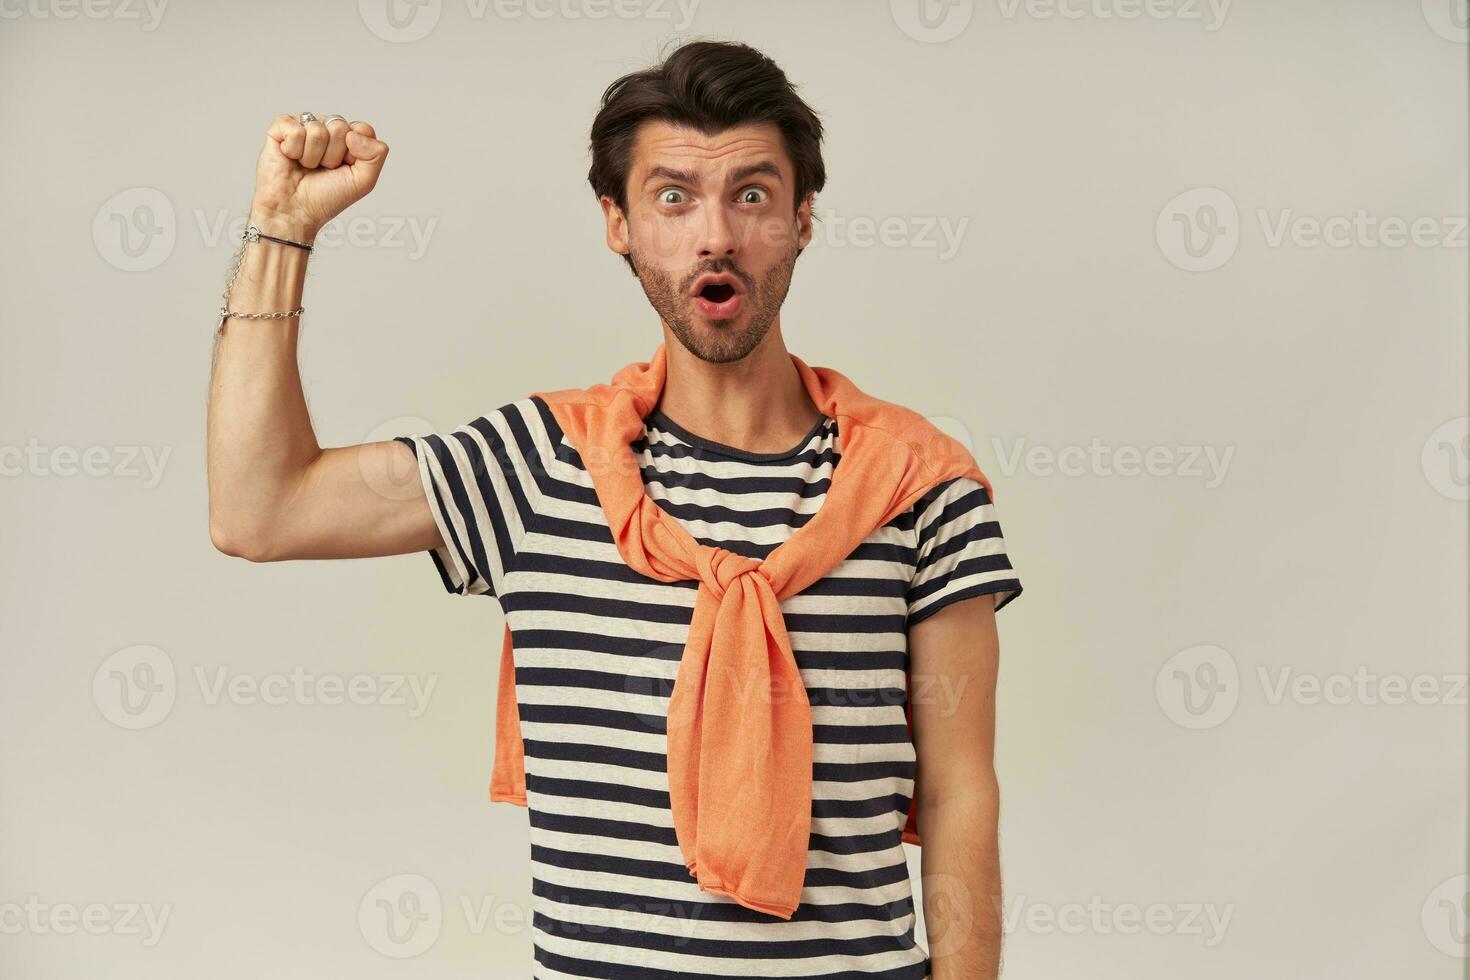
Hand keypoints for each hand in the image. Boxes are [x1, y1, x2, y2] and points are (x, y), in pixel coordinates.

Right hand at [248, 113, 389, 241]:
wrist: (295, 211)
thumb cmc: (327, 197)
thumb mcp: (364, 181)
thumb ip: (376, 153)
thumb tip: (352, 132)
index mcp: (348, 139)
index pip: (362, 129)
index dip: (356, 152)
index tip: (345, 168)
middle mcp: (327, 129)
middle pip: (340, 126)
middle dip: (333, 155)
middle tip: (323, 169)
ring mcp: (304, 126)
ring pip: (317, 130)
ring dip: (313, 156)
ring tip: (307, 167)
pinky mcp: (281, 128)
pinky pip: (295, 129)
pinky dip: (294, 150)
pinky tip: (291, 158)